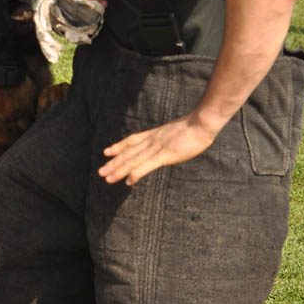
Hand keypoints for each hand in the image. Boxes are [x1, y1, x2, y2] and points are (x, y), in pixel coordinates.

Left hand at [98, 116, 218, 185]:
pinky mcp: (165, 154)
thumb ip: (170, 138)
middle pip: (128, 152)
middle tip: (100, 171)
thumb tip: (169, 142)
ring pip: (133, 160)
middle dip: (114, 162)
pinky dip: (136, 173)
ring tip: (107, 178)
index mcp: (155, 135)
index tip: (107, 152)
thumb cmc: (196, 127)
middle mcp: (152, 140)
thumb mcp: (178, 132)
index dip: (118, 147)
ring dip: (119, 170)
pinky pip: (147, 165)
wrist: (203, 122)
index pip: (132, 141)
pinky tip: (128, 181)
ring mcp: (157, 147)